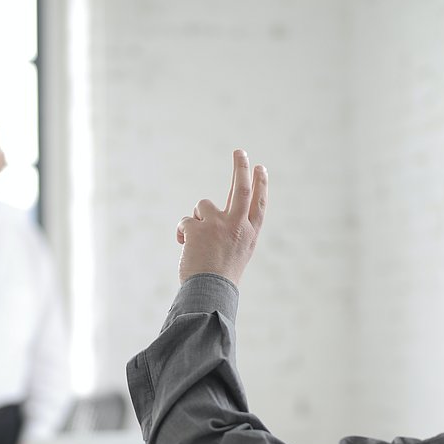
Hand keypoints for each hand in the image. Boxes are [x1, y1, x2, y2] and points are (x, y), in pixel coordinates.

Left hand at [175, 149, 268, 284]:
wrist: (210, 292)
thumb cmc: (221, 277)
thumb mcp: (237, 253)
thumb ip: (233, 231)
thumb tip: (210, 211)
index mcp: (250, 234)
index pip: (258, 203)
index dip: (261, 184)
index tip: (261, 168)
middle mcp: (238, 226)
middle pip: (241, 189)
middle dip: (241, 168)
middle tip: (240, 151)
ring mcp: (218, 225)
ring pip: (203, 206)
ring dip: (196, 218)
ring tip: (197, 241)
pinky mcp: (198, 228)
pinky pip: (185, 220)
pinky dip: (181, 232)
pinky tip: (184, 246)